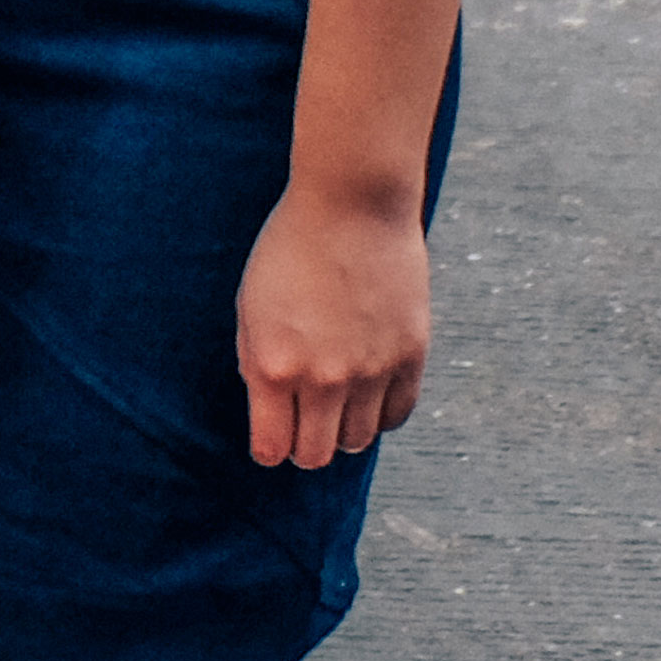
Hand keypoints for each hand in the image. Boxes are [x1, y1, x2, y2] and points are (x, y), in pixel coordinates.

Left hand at [236, 184, 429, 469]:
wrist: (351, 205)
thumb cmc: (290, 250)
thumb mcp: (250, 308)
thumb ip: (257, 366)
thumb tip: (271, 413)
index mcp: (274, 368)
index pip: (272, 450)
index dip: (269, 446)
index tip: (272, 434)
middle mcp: (323, 379)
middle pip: (316, 455)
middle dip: (303, 445)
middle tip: (302, 422)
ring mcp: (371, 371)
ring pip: (358, 441)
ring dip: (342, 429)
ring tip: (335, 401)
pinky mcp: (410, 356)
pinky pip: (397, 415)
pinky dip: (380, 414)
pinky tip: (368, 392)